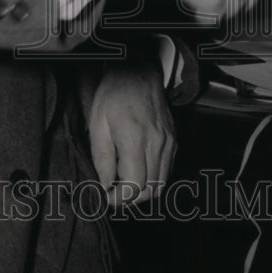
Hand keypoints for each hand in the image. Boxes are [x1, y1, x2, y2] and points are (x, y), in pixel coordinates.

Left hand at [87, 64, 176, 206]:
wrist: (138, 73)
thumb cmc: (114, 95)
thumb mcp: (97, 123)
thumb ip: (102, 157)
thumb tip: (104, 185)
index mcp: (135, 138)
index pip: (134, 186)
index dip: (118, 198)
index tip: (105, 197)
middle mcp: (157, 144)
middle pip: (150, 190)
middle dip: (130, 199)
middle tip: (113, 192)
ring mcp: (169, 143)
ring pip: (161, 184)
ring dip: (142, 191)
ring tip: (123, 183)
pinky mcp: (174, 142)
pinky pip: (166, 171)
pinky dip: (153, 179)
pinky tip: (137, 170)